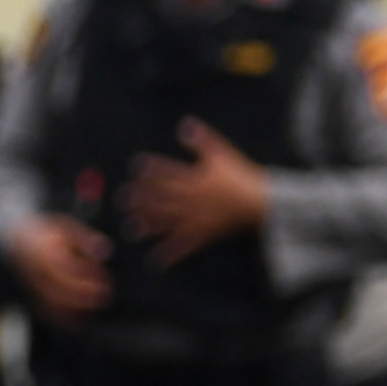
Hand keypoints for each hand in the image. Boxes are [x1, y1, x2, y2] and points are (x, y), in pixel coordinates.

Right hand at [6, 213, 111, 321]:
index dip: (87, 277)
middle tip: (106, 295)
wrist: (17, 239)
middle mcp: (36, 271)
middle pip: (60, 289)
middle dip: (85, 296)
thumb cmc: (47, 234)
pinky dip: (63, 318)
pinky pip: (46, 311)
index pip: (67, 268)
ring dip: (76, 309)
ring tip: (96, 307)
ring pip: (53, 303)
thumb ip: (86, 240)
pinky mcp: (32, 295)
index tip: (106, 280)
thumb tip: (104, 252)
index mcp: (45, 252)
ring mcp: (32, 285)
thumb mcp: (67, 228)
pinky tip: (80, 319)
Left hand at [120, 120, 269, 263]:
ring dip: (148, 226)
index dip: (151, 169)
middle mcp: (191, 200)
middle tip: (122, 200)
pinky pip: (183, 247)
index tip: (136, 167)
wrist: (264, 203)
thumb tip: (184, 124)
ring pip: (167, 223)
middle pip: (162, 199)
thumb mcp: (222, 155)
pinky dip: (169, 254)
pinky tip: (154, 262)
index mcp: (194, 180)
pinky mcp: (203, 235)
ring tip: (130, 229)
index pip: (168, 173)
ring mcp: (195, 219)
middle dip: (141, 200)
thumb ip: (201, 141)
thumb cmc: (242, 177)